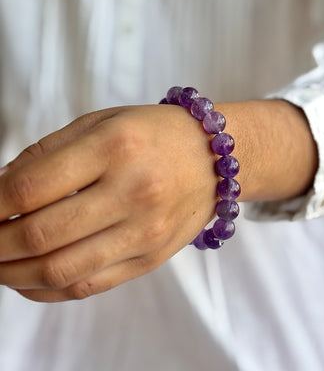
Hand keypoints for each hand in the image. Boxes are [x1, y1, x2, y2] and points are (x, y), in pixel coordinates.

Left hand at [0, 105, 217, 301]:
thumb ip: (50, 152)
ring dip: (12, 274)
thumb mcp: (104, 122)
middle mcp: (133, 193)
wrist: (214, 159)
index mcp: (116, 147)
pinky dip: (47, 290)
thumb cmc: (157, 134)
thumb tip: (2, 189)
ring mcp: (144, 232)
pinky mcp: (151, 258)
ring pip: (60, 271)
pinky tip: (29, 279)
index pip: (32, 188)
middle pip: (41, 235)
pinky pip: (89, 286)